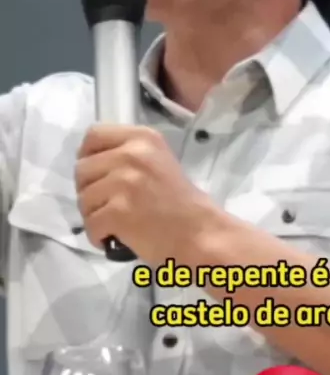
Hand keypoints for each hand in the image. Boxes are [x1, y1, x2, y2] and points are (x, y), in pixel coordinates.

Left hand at [75, 124, 212, 265]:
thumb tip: (92, 165)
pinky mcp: (118, 211)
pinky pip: (90, 224)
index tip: (97, 175)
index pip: (94, 135)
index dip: (88, 157)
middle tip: (110, 206)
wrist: (201, 235)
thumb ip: (127, 157)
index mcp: (142, 138)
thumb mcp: (158, 163)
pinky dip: (99, 236)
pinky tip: (116, 239)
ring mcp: (124, 182)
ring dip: (94, 216)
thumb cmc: (182, 204)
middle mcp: (132, 154)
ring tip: (117, 225)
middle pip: (82, 169)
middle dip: (89, 191)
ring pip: (83, 199)